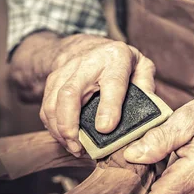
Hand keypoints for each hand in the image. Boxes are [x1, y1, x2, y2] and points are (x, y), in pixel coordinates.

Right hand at [39, 35, 154, 155]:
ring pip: (53, 101)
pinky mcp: (52, 80)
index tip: (105, 129)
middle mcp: (88, 62)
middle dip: (70, 124)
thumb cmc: (121, 61)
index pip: (112, 82)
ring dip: (59, 129)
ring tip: (74, 147)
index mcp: (116, 58)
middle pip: (70, 92)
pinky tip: (65, 139)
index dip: (108, 107)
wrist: (91, 45)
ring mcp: (66, 70)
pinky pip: (46, 106)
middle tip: (79, 146)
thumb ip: (147, 87)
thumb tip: (147, 113)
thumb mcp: (141, 66)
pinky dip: (52, 127)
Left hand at [123, 94, 193, 193]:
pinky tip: (140, 163)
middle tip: (109, 169)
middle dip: (129, 190)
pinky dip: (147, 181)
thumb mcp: (187, 118)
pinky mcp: (185, 192)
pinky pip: (160, 192)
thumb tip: (132, 155)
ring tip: (122, 162)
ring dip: (137, 184)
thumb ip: (161, 138)